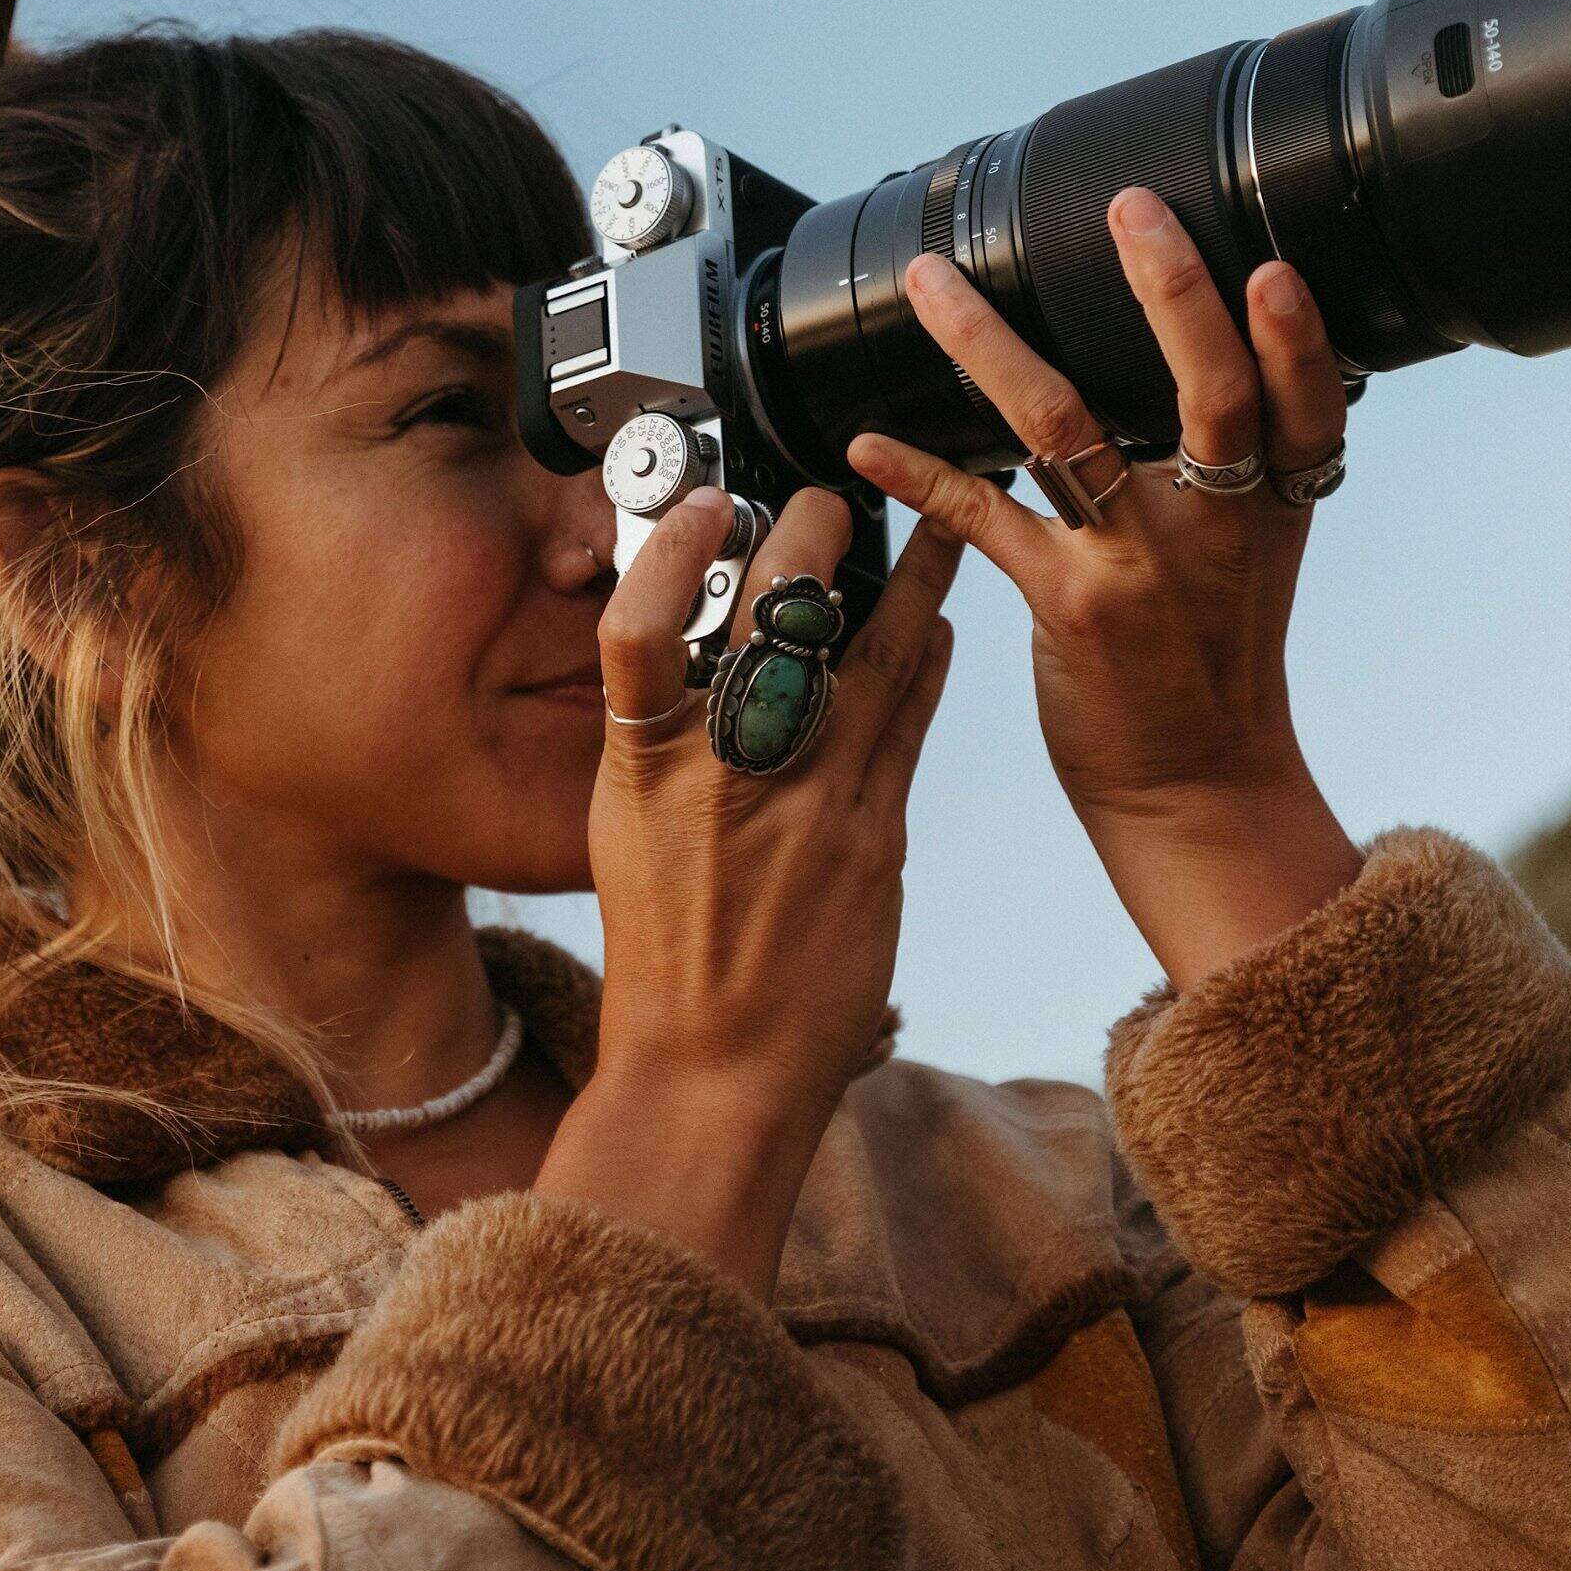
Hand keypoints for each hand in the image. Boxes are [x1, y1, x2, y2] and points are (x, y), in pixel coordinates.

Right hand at [538, 487, 957, 1294]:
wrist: (714, 1073)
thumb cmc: (666, 963)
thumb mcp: (628, 837)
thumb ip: (665, 747)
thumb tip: (704, 664)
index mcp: (642, 771)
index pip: (639, 628)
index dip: (670, 552)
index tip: (705, 505)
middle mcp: (723, 776)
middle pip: (774, 622)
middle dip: (811, 540)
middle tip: (833, 498)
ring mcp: (807, 803)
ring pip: (869, 658)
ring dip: (908, 581)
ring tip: (939, 520)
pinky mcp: (872, 839)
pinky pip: (909, 725)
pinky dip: (927, 665)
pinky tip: (942, 627)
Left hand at [845, 189, 1360, 992]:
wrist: (1196, 787)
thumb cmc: (1212, 661)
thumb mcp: (1251, 554)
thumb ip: (1232, 465)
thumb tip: (1196, 354)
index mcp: (1271, 506)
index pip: (1306, 406)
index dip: (1297, 337)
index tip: (1273, 265)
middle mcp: (1216, 526)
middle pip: (1208, 393)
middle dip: (1171, 294)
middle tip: (1132, 210)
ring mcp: (1142, 565)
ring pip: (1065, 430)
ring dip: (988, 347)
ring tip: (939, 284)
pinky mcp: (1070, 606)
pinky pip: (982, 518)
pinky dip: (919, 473)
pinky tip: (872, 443)